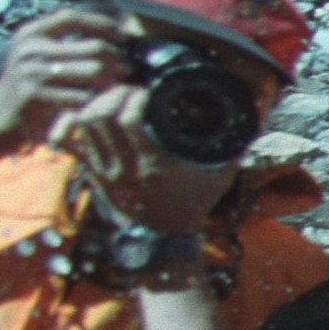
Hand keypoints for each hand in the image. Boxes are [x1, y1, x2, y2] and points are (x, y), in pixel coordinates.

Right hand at [0, 9, 134, 148]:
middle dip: (116, 58)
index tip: (121, 35)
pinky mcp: (36, 97)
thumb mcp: (37, 54)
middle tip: (126, 69)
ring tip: (117, 86)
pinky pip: (82, 96)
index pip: (72, 18)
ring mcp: (31, 72)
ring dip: (111, 80)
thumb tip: (111, 29)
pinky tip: (100, 104)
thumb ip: (63, 41)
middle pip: (92, 47)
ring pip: (93, 71)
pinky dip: (96, 100)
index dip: (101, 24)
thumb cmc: (29, 84)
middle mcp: (29, 49)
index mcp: (30, 34)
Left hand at [56, 83, 238, 241]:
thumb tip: (255, 113)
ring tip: (114, 99)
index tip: (147, 92)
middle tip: (128, 89)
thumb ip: (236, 144)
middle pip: (99, 116)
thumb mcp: (220, 175)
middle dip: (113, 94)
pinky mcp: (92, 174)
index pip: (127, 119)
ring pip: (82, 125)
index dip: (134, 97)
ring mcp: (103, 172)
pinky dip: (79, 123)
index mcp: (152, 166)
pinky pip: (73, 141)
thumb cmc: (194, 204)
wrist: (164, 240)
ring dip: (97, 104)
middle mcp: (122, 168)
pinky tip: (97, 115)